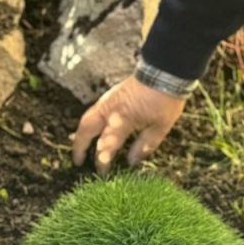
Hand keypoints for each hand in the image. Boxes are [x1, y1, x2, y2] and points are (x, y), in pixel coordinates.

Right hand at [72, 75, 186, 173]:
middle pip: (86, 129)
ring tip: (80, 147)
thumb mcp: (161, 127)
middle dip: (79, 146)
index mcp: (122, 120)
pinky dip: (89, 123)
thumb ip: (145, 145)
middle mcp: (110, 110)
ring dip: (81, 134)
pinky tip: (93, 130)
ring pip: (87, 118)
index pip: (106, 145)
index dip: (102, 160)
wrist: (164, 72)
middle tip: (78, 161)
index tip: (102, 173)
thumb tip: (132, 161)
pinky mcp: (111, 95)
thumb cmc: (165, 100)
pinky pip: (94, 111)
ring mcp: (108, 101)